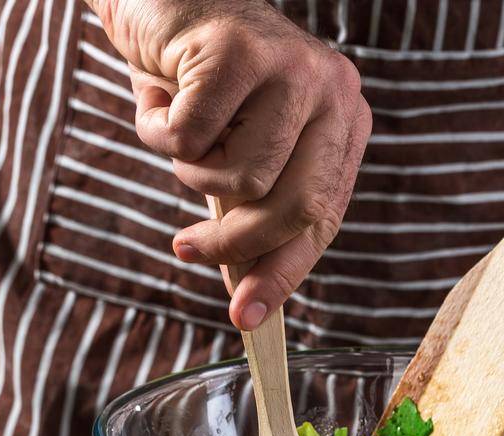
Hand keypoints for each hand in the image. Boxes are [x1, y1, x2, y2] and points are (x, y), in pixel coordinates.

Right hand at [93, 1, 370, 330]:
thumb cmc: (197, 82)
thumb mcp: (234, 152)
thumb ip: (249, 213)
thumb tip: (246, 300)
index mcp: (345, 122)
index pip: (325, 219)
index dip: (284, 274)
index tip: (246, 318)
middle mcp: (334, 91)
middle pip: (297, 208)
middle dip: (234, 243)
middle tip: (185, 249)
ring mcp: (293, 66)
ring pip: (241, 176)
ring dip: (189, 171)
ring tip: (176, 134)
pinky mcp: (240, 50)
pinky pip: (192, 139)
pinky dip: (158, 131)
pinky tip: (158, 96)